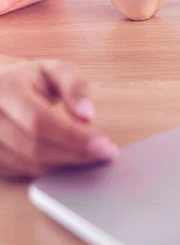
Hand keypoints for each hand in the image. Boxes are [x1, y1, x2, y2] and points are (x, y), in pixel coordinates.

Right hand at [0, 60, 118, 179]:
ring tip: (89, 156)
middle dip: (74, 154)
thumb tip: (87, 114)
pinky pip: (20, 173)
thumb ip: (75, 86)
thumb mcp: (56, 71)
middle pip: (34, 146)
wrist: (1, 87)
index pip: (40, 120)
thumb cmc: (32, 80)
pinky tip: (67, 161)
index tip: (104, 144)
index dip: (74, 136)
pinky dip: (48, 171)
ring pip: (27, 164)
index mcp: (8, 88)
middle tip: (104, 154)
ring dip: (63, 165)